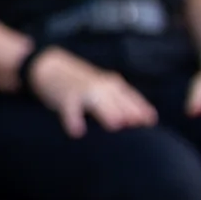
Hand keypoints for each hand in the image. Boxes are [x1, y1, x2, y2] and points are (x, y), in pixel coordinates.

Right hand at [28, 51, 155, 137]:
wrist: (50, 67)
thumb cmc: (83, 84)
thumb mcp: (106, 88)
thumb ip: (124, 102)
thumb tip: (149, 120)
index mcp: (112, 84)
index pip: (130, 97)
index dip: (141, 108)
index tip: (150, 121)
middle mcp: (100, 86)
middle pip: (117, 99)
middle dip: (128, 110)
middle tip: (137, 123)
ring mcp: (83, 90)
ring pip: (96, 102)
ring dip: (106, 112)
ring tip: (115, 125)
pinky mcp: (65, 97)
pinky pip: (69, 109)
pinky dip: (73, 119)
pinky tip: (77, 132)